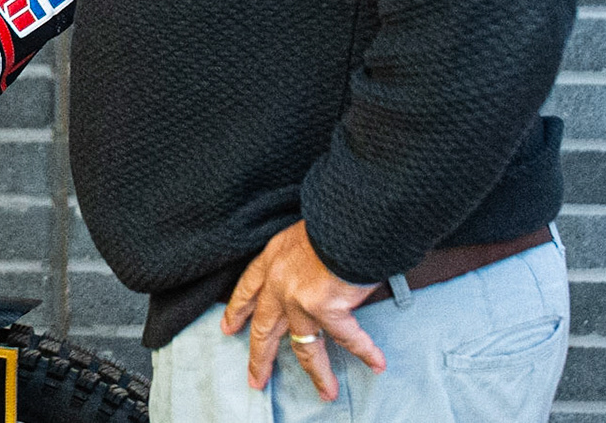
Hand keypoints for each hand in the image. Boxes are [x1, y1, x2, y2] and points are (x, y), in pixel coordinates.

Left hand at [221, 221, 385, 399]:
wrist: (348, 214)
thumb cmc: (334, 217)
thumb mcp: (305, 233)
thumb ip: (303, 259)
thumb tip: (317, 278)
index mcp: (273, 257)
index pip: (248, 287)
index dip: (238, 309)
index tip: (228, 327)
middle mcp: (280, 282)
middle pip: (265, 327)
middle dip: (260, 357)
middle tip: (256, 378)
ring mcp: (299, 299)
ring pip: (304, 346)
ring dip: (317, 372)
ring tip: (325, 391)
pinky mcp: (324, 309)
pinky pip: (348, 339)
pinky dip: (366, 351)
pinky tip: (377, 364)